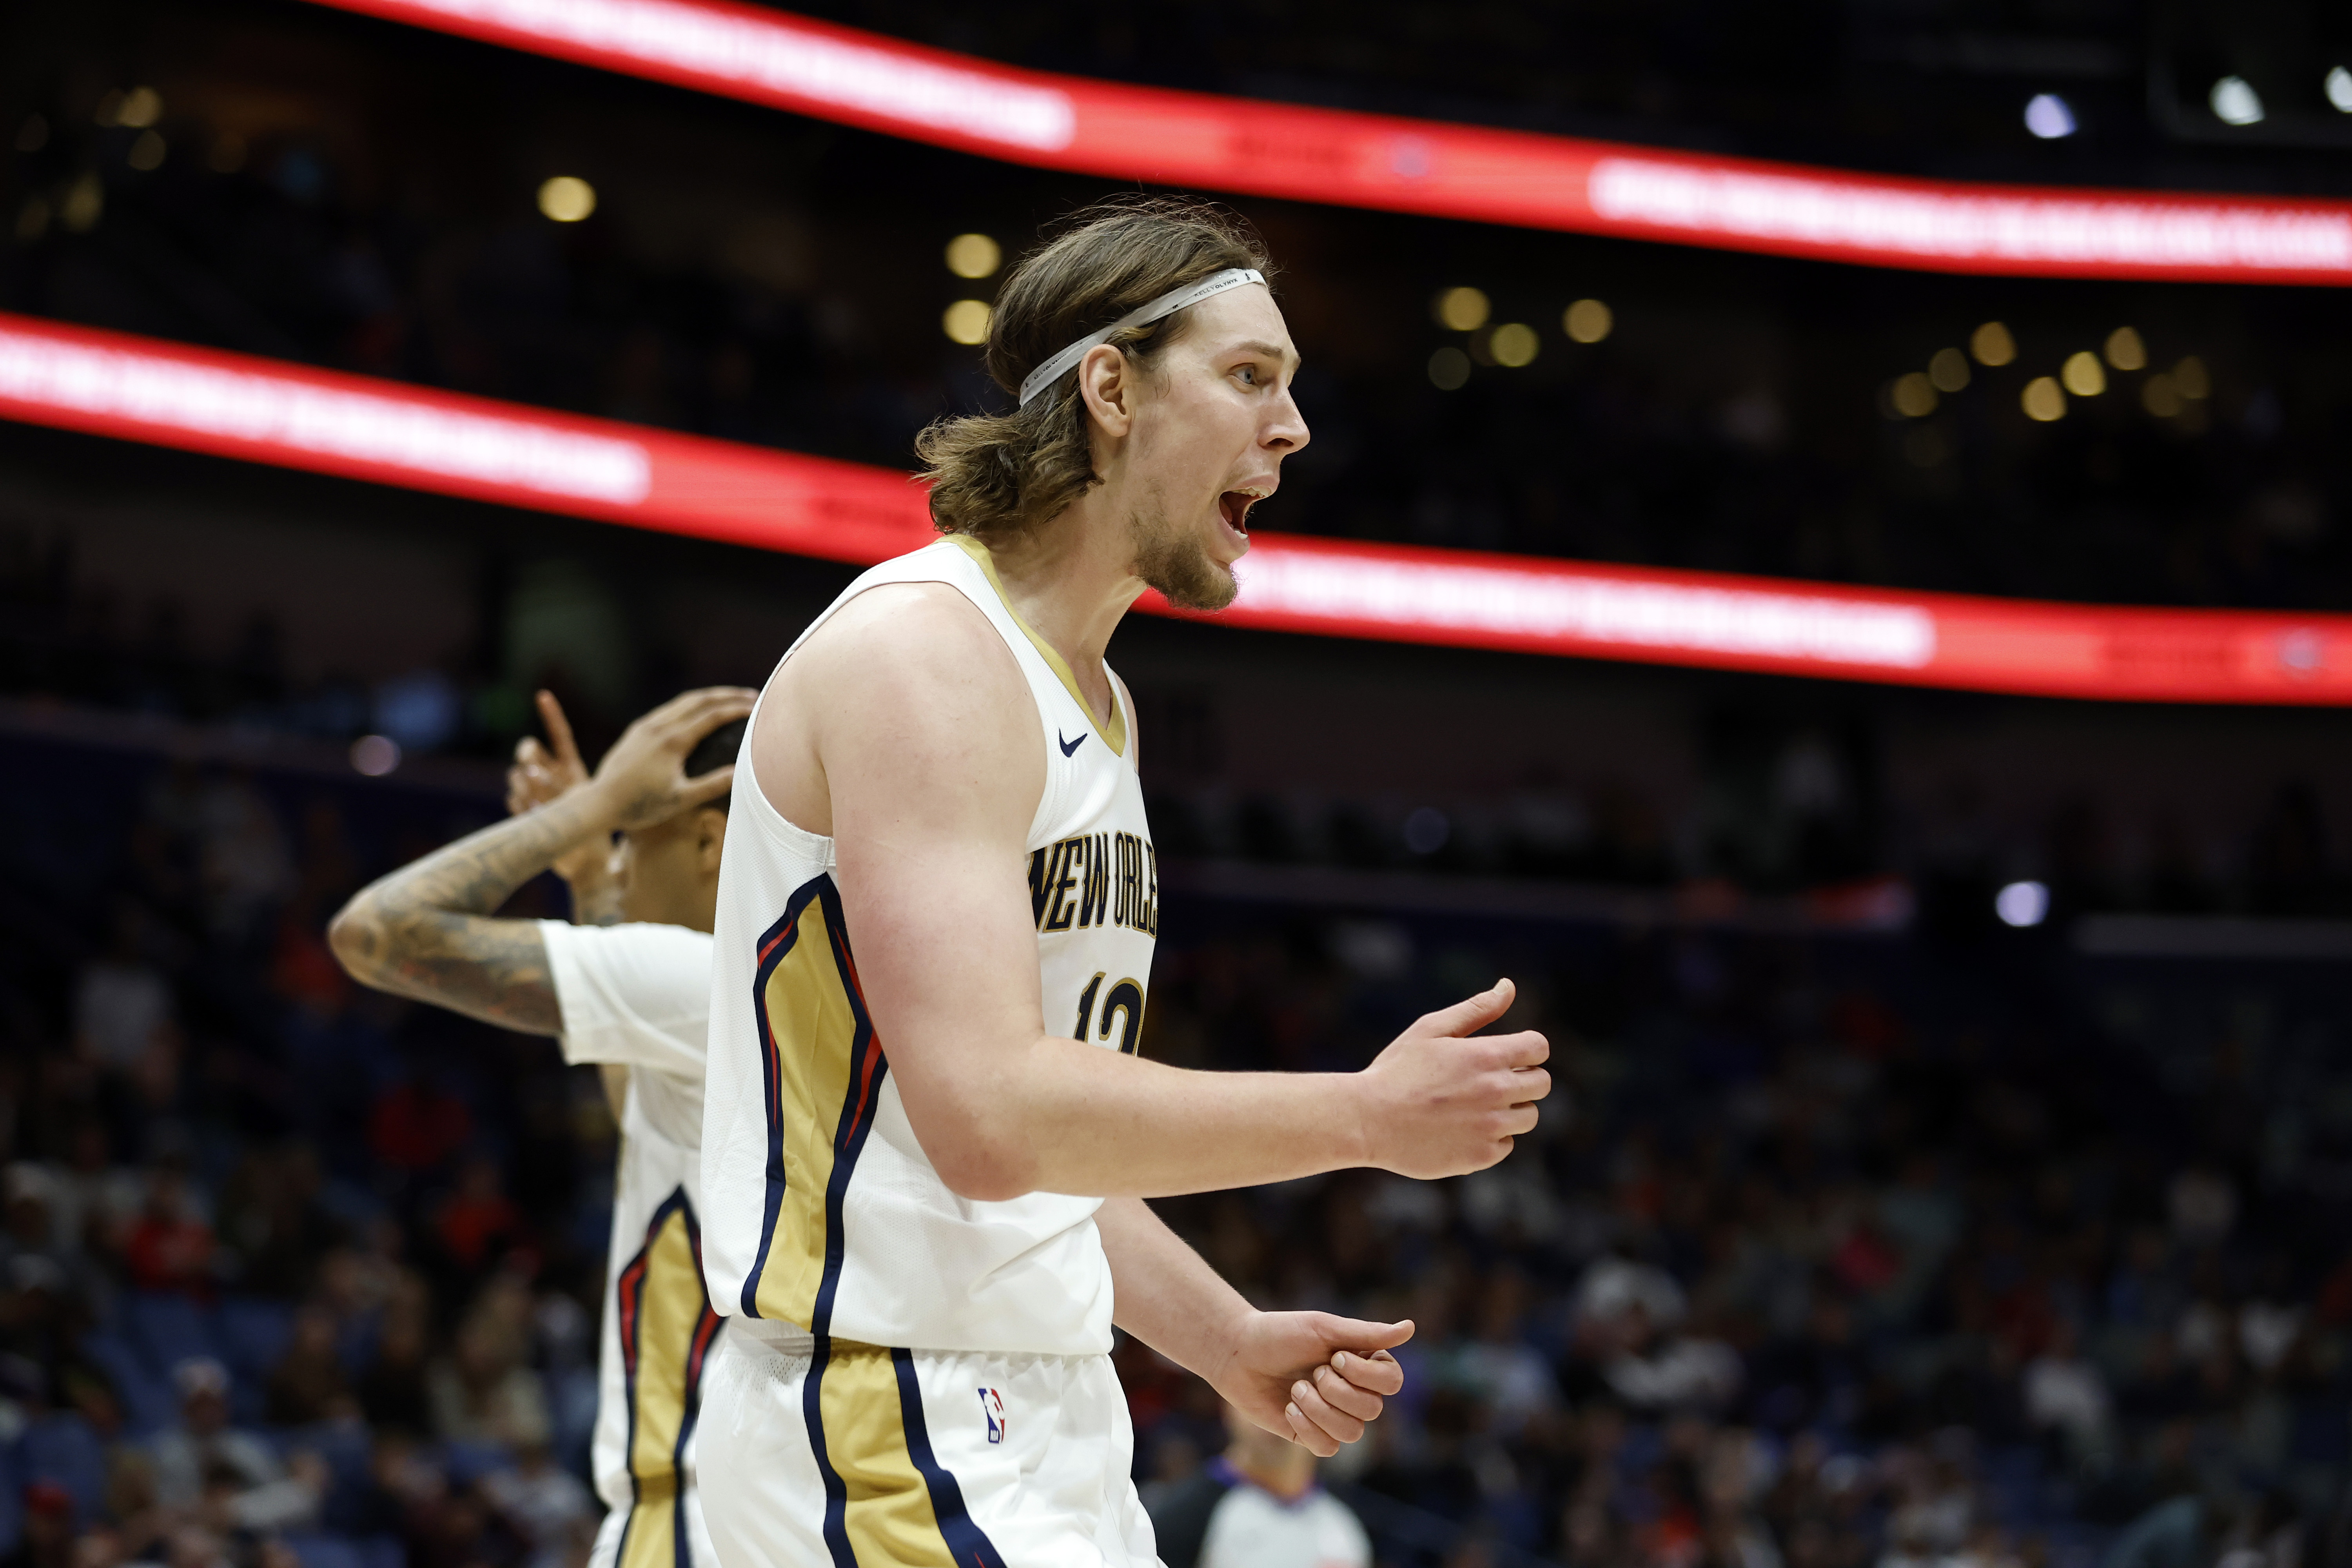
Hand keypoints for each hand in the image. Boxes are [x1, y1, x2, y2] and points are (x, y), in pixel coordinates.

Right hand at [507, 691, 606, 884]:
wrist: (589, 861)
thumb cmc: (598, 831)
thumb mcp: (588, 803)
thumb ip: (563, 786)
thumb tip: (531, 771)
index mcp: (572, 767)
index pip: (559, 735)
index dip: (551, 715)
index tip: (543, 695)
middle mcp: (552, 776)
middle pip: (530, 751)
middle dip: (526, 752)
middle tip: (532, 763)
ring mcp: (537, 793)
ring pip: (517, 775)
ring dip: (522, 781)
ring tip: (538, 798)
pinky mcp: (526, 812)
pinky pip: (513, 800)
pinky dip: (518, 803)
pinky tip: (530, 812)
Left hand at [583, 686, 758, 831]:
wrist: (599, 802)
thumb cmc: (639, 805)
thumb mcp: (680, 800)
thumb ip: (712, 785)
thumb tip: (741, 773)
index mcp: (672, 741)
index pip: (712, 716)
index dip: (737, 709)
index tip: (757, 707)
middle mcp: (659, 727)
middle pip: (700, 699)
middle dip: (728, 695)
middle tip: (752, 696)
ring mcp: (646, 726)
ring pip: (683, 701)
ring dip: (709, 697)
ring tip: (730, 699)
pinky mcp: (637, 730)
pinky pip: (669, 709)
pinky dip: (690, 704)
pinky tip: (697, 712)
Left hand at [1211, 1311, 1412, 1456]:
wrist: (1238, 1355)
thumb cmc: (1281, 1334)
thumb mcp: (1323, 1328)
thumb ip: (1367, 1334)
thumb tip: (1411, 1328)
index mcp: (1362, 1364)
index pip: (1392, 1382)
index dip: (1366, 1375)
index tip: (1337, 1357)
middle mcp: (1354, 1392)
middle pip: (1373, 1410)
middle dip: (1337, 1391)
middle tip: (1312, 1372)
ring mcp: (1333, 1416)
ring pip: (1352, 1433)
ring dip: (1319, 1410)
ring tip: (1296, 1390)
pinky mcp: (1311, 1436)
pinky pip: (1328, 1447)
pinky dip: (1307, 1427)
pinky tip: (1288, 1409)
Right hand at [1355, 978, 1548, 1178]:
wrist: (1366, 1120)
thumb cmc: (1396, 1070)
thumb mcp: (1431, 1030)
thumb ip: (1476, 1009)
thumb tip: (1508, 986)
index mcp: (1485, 1055)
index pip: (1539, 1047)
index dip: (1527, 1049)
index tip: (1508, 1055)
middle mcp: (1495, 1091)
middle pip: (1542, 1084)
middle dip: (1523, 1079)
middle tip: (1489, 1081)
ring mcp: (1490, 1127)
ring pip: (1529, 1117)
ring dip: (1509, 1110)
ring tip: (1472, 1107)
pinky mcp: (1481, 1156)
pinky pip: (1506, 1145)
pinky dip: (1491, 1138)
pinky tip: (1460, 1129)